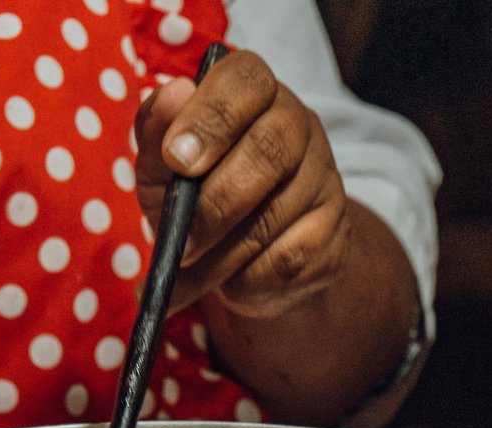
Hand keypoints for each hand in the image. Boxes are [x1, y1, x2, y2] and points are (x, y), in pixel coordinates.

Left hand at [134, 50, 350, 319]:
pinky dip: (246, 279)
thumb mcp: (163, 167)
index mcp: (256, 92)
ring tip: (190, 271)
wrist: (250, 263)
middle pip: (268, 150)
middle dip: (214, 202)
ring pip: (273, 217)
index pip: (246, 81)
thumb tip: (171, 95)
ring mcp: (324, 180)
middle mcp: (300, 126)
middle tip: (181, 242)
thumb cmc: (198, 197)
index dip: (210, 118)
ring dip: (221, 254)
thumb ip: (158, 132)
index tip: (175, 159)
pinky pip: (287, 260)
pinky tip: (229, 281)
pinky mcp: (333, 235)